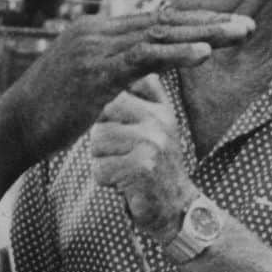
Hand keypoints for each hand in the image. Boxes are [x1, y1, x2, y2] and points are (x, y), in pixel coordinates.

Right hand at [0, 7, 252, 160]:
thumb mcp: (84, 85)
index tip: (227, 27)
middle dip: (209, 22)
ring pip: (160, 34)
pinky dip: (178, 53)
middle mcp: (95, 30)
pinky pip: (144, 57)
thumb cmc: (47, 115)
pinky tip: (206, 52)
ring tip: (240, 34)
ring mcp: (94, 48)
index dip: (194, 21)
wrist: (12, 130)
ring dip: (205, 33)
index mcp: (95, 30)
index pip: (154, 19)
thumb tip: (138, 71)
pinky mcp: (95, 72)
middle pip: (163, 20)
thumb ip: (112, 70)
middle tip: (248, 26)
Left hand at [90, 74, 196, 239]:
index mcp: (159, 106)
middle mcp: (159, 119)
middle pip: (101, 113)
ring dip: (103, 160)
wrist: (175, 208)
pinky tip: (126, 183)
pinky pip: (100, 168)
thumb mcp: (153, 124)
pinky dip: (106, 180)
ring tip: (126, 168)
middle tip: (122, 153)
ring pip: (97, 141)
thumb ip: (140, 97)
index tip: (118, 126)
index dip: (107, 109)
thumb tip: (111, 64)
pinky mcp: (143, 167)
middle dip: (101, 137)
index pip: (119, 88)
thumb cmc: (153, 164)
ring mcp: (153, 142)